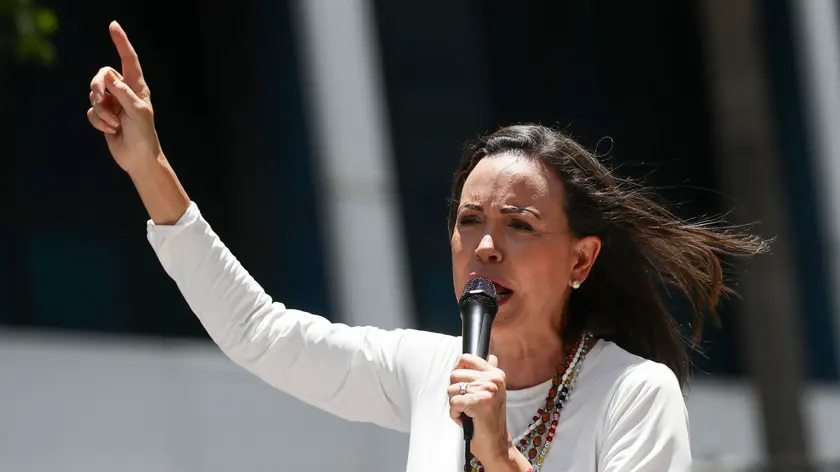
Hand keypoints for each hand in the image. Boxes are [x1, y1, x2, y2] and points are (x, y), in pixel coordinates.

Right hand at [87, 21, 160, 174]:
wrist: (138, 158)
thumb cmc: (144, 135)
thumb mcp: (137, 112)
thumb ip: (123, 93)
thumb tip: (108, 76)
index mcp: (137, 87)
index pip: (128, 60)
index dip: (121, 43)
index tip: (113, 26)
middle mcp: (124, 92)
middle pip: (101, 76)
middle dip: (97, 87)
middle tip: (101, 99)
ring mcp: (113, 104)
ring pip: (93, 95)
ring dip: (101, 111)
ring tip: (114, 123)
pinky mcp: (103, 116)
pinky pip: (91, 111)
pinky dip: (98, 121)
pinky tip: (110, 130)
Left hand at [449, 354, 522, 468]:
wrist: (496, 444)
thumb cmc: (490, 420)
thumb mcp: (493, 392)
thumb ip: (489, 373)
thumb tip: (492, 356)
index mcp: (496, 374)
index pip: (466, 358)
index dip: (458, 373)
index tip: (464, 386)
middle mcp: (494, 379)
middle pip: (455, 375)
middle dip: (455, 392)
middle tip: (468, 405)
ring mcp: (487, 390)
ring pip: (452, 389)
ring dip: (455, 405)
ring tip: (469, 413)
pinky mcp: (479, 403)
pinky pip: (453, 403)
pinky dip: (455, 414)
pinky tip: (467, 419)